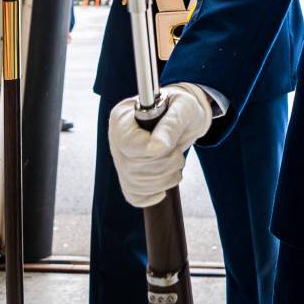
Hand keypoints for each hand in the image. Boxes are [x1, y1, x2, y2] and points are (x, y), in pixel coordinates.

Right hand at [108, 83, 213, 206]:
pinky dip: (155, 192)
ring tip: (175, 161)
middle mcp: (116, 139)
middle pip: (131, 166)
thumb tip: (158, 145)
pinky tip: (165, 179)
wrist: (187, 119)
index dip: (149, 150)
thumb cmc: (183, 107)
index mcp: (122, 117)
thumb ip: (171, 123)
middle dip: (163, 163)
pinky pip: (135, 196)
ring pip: (135, 183)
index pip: (127, 142)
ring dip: (164, 178)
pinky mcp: (128, 176)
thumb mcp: (184, 107)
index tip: (168, 147)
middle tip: (177, 151)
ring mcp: (120, 159)